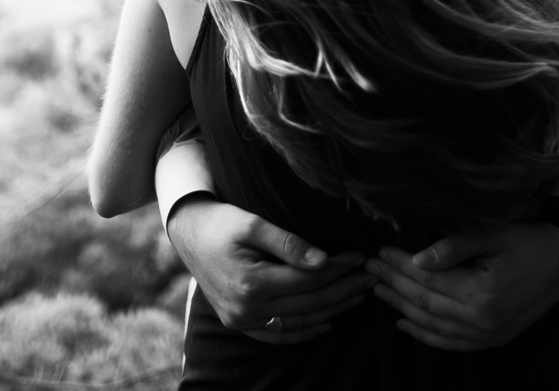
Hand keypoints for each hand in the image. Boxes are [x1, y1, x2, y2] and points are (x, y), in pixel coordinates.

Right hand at [166, 196, 374, 344]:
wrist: (188, 234)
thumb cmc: (221, 222)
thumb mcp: (252, 223)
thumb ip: (288, 243)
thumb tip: (323, 261)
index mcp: (252, 282)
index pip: (309, 280)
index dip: (339, 269)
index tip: (360, 257)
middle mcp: (247, 308)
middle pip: (309, 304)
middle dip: (344, 290)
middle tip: (371, 277)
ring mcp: (242, 320)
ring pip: (298, 322)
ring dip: (332, 311)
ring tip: (357, 297)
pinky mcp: (239, 323)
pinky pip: (278, 335)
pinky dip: (304, 332)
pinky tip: (326, 323)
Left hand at [365, 222, 558, 351]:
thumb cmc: (527, 241)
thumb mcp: (490, 235)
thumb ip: (452, 247)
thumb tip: (416, 259)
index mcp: (480, 292)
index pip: (426, 280)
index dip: (399, 266)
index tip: (379, 252)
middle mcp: (482, 320)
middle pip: (424, 303)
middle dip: (394, 284)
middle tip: (370, 269)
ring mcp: (487, 334)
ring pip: (432, 325)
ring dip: (402, 308)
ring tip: (378, 291)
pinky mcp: (492, 340)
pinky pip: (450, 343)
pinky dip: (424, 335)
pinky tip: (404, 323)